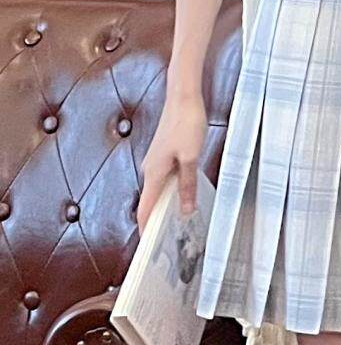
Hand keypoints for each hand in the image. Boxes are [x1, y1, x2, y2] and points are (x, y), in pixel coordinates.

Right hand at [137, 80, 206, 232]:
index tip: (148, 246)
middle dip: (158, 221)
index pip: (145, 208)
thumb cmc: (185, 123)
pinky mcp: (164, 155)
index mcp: (153, 173)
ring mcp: (156, 162)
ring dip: (167, 205)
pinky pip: (165, 179)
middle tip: (171, 240)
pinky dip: (173, 191)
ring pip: (159, 190)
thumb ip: (187, 185)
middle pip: (151, 201)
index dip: (146, 228)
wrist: (183, 98)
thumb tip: (185, 209)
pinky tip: (186, 195)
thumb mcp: (191, 159)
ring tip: (181, 222)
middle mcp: (150, 169)